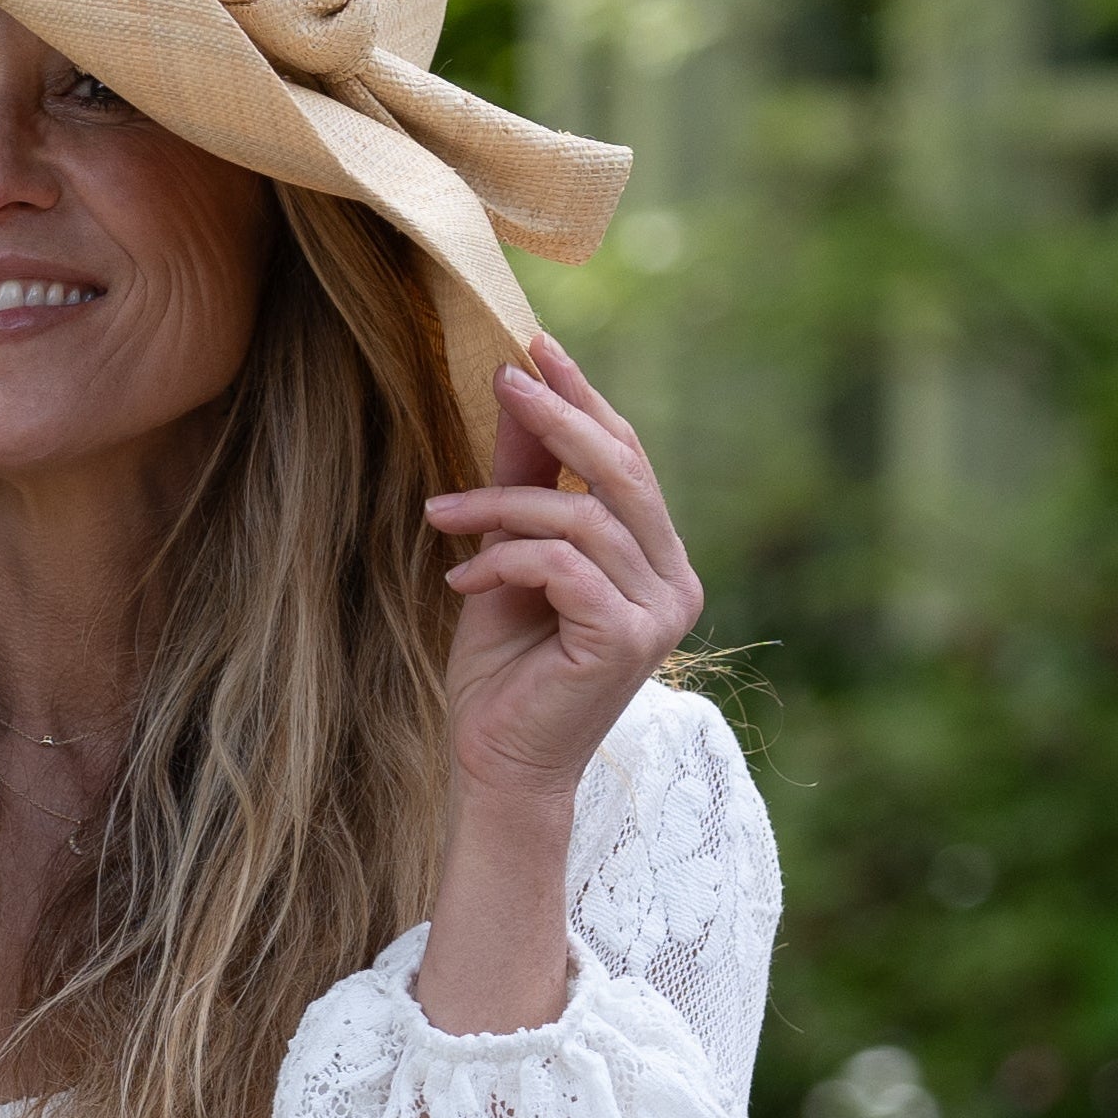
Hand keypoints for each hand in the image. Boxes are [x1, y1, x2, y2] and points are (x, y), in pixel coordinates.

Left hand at [411, 333, 701, 1035]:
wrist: (499, 770)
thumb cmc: (504, 674)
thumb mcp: (507, 559)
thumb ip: (523, 483)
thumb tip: (515, 389)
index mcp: (659, 561)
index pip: (630, 459)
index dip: (585, 399)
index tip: (533, 348)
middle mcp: (676, 583)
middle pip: (623, 469)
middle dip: (559, 417)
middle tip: (501, 377)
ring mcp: (660, 613)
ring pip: (581, 517)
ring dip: (500, 507)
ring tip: (441, 516)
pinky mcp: (627, 640)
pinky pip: (563, 564)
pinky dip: (505, 560)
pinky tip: (463, 582)